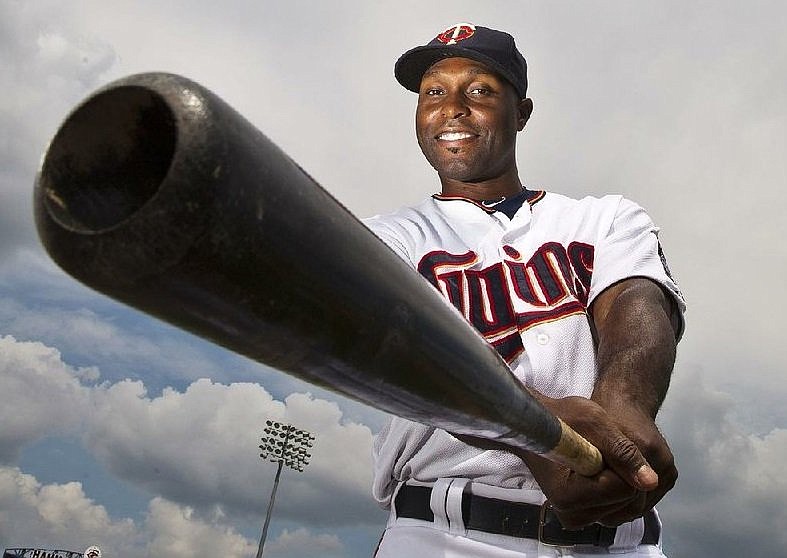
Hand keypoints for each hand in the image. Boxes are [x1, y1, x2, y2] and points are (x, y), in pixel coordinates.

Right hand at [522, 396, 665, 527]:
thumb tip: (650, 482)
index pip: (623, 489)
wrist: (539, 425)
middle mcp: (570, 515)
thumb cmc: (562, 417)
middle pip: (626, 503)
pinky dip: (617, 488)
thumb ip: (622, 452)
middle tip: (598, 449)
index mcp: (567, 495)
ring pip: (626, 508)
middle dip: (622, 474)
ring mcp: (576, 518)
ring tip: (596, 457)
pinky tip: (599, 469)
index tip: (600, 444)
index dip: (620, 463)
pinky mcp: (582, 517)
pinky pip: (618, 508)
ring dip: (621, 481)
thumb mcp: (594, 422)